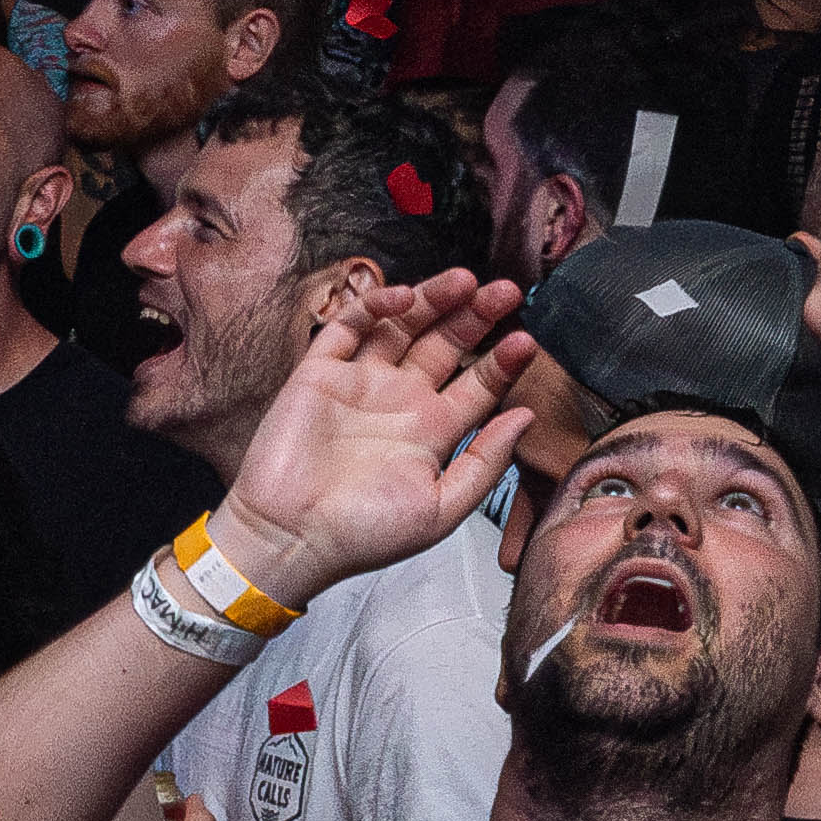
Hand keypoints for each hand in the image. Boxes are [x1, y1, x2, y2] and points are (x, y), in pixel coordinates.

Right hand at [211, 271, 535, 601]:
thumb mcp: (442, 508)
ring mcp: (360, 382)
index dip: (503, 361)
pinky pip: (349, 326)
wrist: (293, 539)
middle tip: (507, 292)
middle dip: (476, 315)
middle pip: (446, 343)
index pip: (478, 383)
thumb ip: (487, 462)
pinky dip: (375, 307)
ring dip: (434, 299)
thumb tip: (527, 416)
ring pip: (403, 325)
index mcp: (433, 431)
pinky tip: (404, 298)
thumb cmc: (365, 534)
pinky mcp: (319, 372)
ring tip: (466, 281)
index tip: (527, 341)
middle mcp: (400, 400)